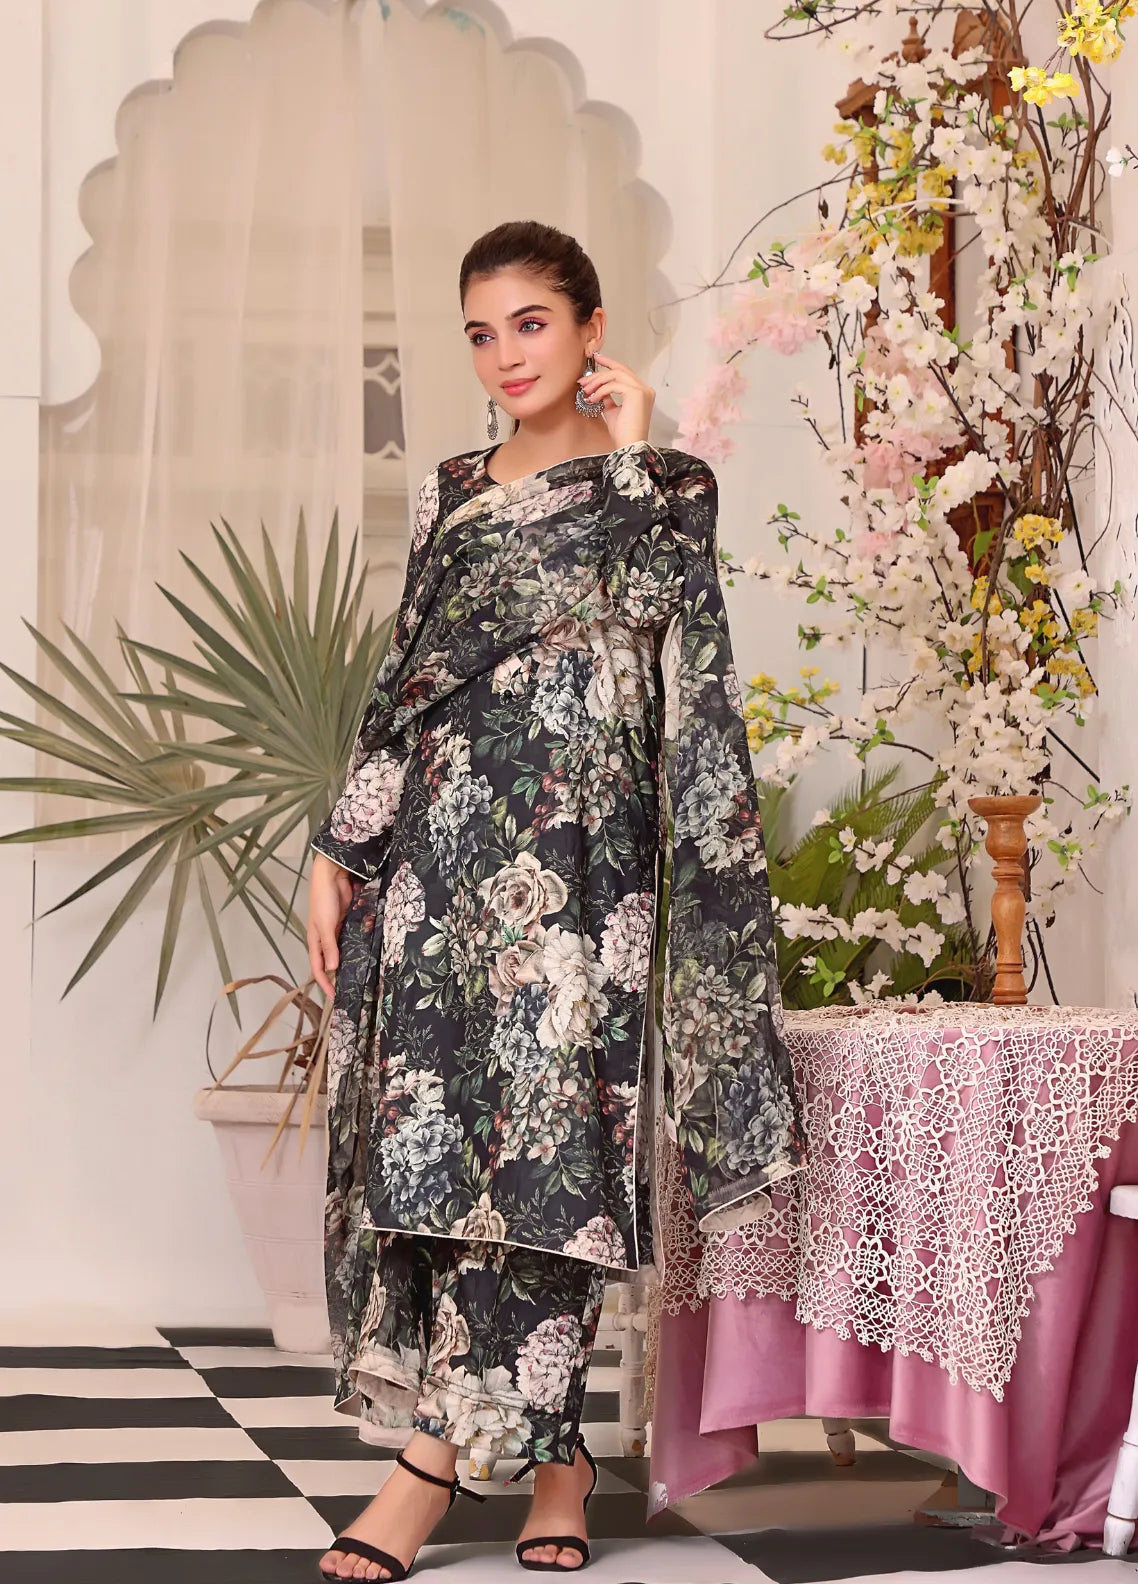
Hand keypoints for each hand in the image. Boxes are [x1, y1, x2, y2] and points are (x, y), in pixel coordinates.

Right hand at [307, 852, 354, 998]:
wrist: (332, 876)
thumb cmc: (323, 900)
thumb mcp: (325, 925)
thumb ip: (329, 946)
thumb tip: (332, 969)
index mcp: (315, 941)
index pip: (318, 969)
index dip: (324, 984)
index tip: (334, 998)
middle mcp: (325, 939)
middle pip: (330, 963)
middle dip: (337, 977)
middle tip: (350, 991)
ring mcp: (337, 931)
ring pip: (343, 952)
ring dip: (349, 963)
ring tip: (361, 977)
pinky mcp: (349, 922)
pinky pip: (353, 940)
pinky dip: (358, 948)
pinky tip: (368, 955)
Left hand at [578, 353, 654, 448]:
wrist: (629, 446)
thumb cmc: (623, 433)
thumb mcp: (612, 411)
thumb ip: (608, 398)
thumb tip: (598, 389)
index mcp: (642, 392)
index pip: (625, 372)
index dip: (610, 364)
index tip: (596, 360)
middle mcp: (645, 389)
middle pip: (620, 370)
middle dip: (600, 371)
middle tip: (584, 377)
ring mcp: (642, 390)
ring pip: (615, 375)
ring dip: (597, 381)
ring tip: (586, 391)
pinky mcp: (636, 394)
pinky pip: (613, 385)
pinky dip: (600, 391)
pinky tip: (593, 399)